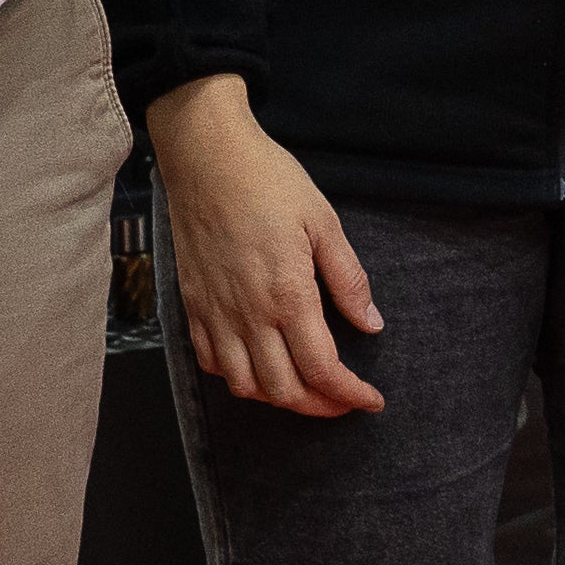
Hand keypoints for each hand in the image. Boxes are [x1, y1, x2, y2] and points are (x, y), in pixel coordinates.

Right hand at [147, 77, 386, 414]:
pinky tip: (258, 368)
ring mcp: (216, 313)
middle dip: (320, 406)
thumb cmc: (268, 181)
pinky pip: (212, 362)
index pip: (322, 369)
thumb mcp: (323, 222)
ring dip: (279, 399)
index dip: (350, 394)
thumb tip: (371, 323)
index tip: (371, 400)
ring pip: (245, 385)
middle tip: (344, 401)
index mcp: (288, 295)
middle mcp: (248, 314)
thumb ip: (348, 279)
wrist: (206, 157)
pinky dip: (237, 378)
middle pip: (284, 390)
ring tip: (305, 389)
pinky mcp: (193, 306)